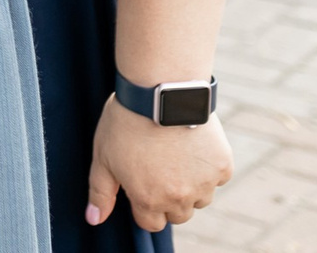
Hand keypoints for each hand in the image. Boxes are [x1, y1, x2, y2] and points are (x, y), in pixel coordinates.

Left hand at [88, 100, 231, 230]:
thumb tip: (93, 220)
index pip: (151, 223)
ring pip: (200, 199)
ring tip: (174, 155)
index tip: (140, 184)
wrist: (160, 92)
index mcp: (149, 200)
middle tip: (157, 168)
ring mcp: (204, 184)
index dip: (143, 205)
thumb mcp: (103, 157)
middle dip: (167, 198)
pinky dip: (207, 167)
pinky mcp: (223, 167)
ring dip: (190, 186)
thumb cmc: (126, 122)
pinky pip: (217, 179)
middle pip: (177, 214)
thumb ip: (100, 192)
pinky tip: (191, 146)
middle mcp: (180, 199)